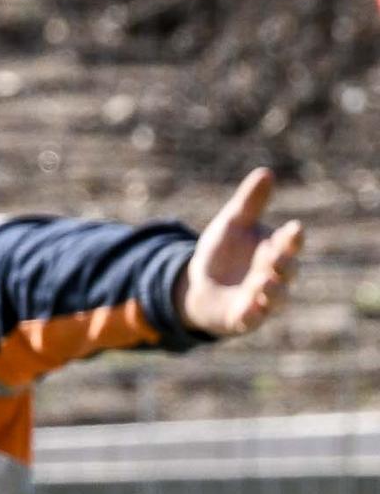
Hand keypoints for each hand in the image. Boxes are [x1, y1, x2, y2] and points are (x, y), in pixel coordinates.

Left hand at [183, 165, 307, 338]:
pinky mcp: (244, 318)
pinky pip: (252, 320)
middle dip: (284, 264)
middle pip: (288, 271)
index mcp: (275, 251)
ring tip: (263, 282)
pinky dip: (252, 316)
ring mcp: (261, 299)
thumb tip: (265, 172)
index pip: (290, 244)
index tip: (294, 229)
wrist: (200, 285)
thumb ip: (249, 203)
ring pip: (277, 298)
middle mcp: (274, 276)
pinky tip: (247, 310)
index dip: (293, 238)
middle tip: (275, 256)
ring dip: (273, 291)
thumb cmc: (223, 253)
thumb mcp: (231, 224)